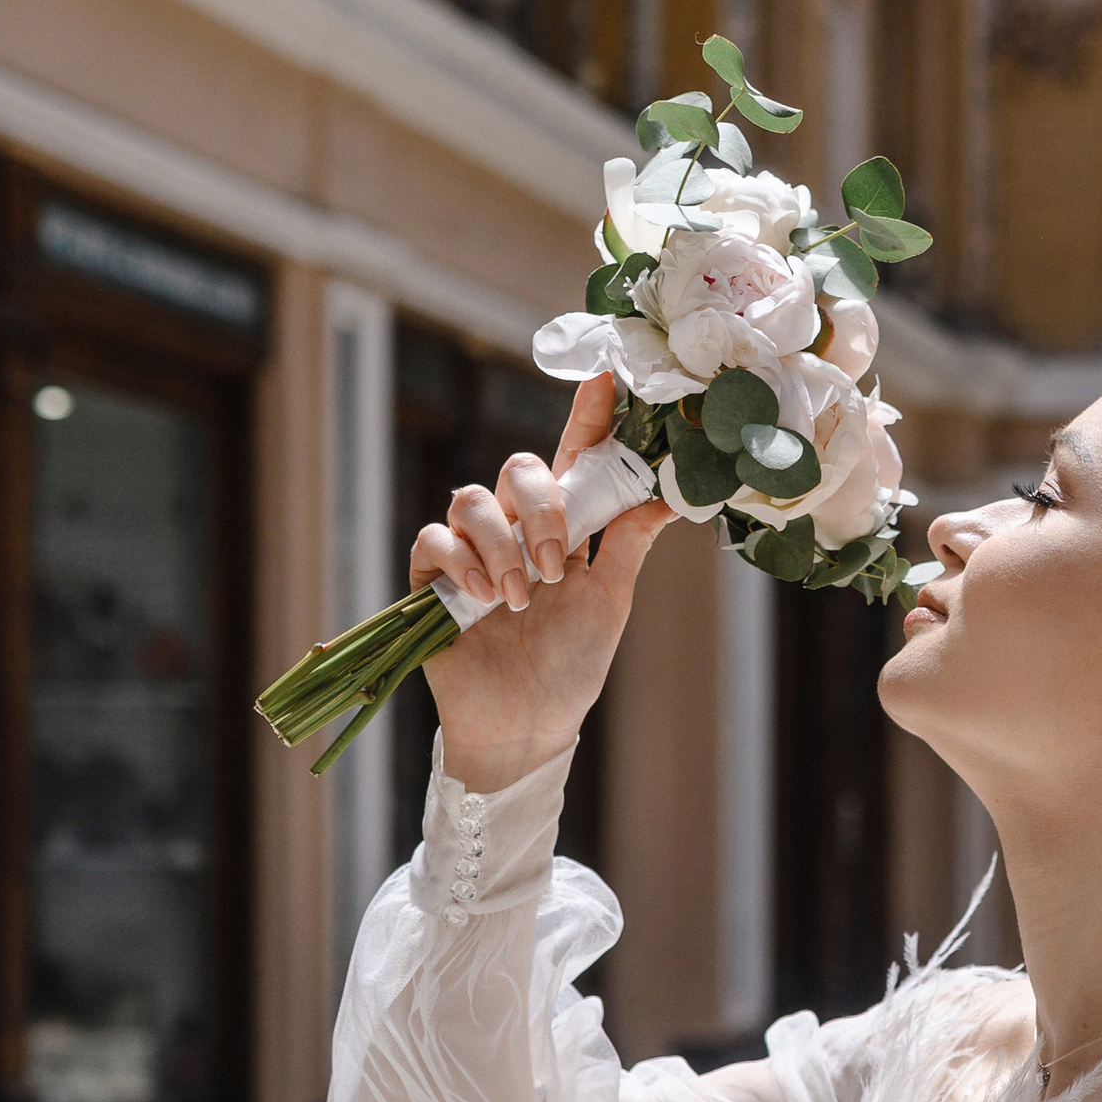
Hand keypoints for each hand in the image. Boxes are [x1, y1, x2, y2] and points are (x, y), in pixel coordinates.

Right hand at [410, 373, 668, 792]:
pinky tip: (483, 597)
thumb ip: (627, 545)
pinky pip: (434, 540)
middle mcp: (515, 529)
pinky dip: (462, 560)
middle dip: (542, 508)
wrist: (528, 724)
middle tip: (557, 565)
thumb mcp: (609, 601)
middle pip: (519, 468)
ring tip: (518, 598)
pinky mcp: (433, 580)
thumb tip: (668, 492)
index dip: (588, 417)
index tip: (607, 377)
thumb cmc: (570, 664)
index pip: (575, 458)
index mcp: (563, 527)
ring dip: (503, 544)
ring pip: (472, 499)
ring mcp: (471, 552)